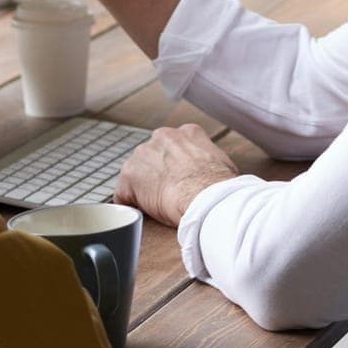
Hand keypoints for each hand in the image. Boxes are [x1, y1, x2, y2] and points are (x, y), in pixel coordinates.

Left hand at [115, 124, 240, 226]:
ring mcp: (143, 153)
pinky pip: (124, 194)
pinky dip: (130, 205)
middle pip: (153, 156)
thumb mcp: (223, 163)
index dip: (176, 166)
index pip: (175, 146)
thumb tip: (214, 174)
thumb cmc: (220, 187)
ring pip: (137, 173)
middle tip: (169, 194)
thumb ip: (210, 161)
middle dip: (158, 174)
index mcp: (189, 133)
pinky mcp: (130, 175)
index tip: (181, 180)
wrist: (206, 198)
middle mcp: (163, 136)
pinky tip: (143, 215)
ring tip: (158, 206)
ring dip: (144, 188)